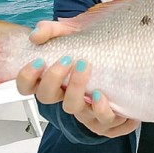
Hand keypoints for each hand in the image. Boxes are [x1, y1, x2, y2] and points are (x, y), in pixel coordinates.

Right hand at [15, 20, 139, 137]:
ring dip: (76, 89)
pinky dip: (101, 110)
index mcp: (54, 80)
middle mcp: (66, 95)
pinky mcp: (104, 118)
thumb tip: (36, 34)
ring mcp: (84, 109)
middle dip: (53, 78)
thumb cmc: (95, 50)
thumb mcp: (72, 33)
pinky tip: (102, 95)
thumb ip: (52, 30)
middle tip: (67, 60)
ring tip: (85, 67)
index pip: (27, 86)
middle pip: (46, 97)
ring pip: (73, 108)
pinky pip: (101, 122)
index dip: (27, 77)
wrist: (126, 62)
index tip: (39, 61)